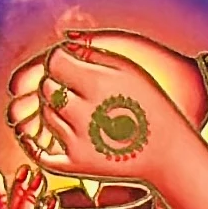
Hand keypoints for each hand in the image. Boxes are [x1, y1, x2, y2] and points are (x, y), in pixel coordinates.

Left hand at [16, 36, 187, 188]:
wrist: (168, 152)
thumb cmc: (151, 106)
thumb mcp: (131, 70)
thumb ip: (95, 53)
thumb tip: (64, 44)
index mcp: (98, 84)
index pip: (54, 62)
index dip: (60, 60)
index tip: (69, 64)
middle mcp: (84, 113)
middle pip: (46, 88)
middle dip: (57, 83)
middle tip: (77, 89)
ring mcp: (78, 141)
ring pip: (46, 115)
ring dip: (57, 110)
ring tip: (83, 112)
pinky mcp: (76, 164)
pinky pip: (41, 150)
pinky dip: (39, 143)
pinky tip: (51, 133)